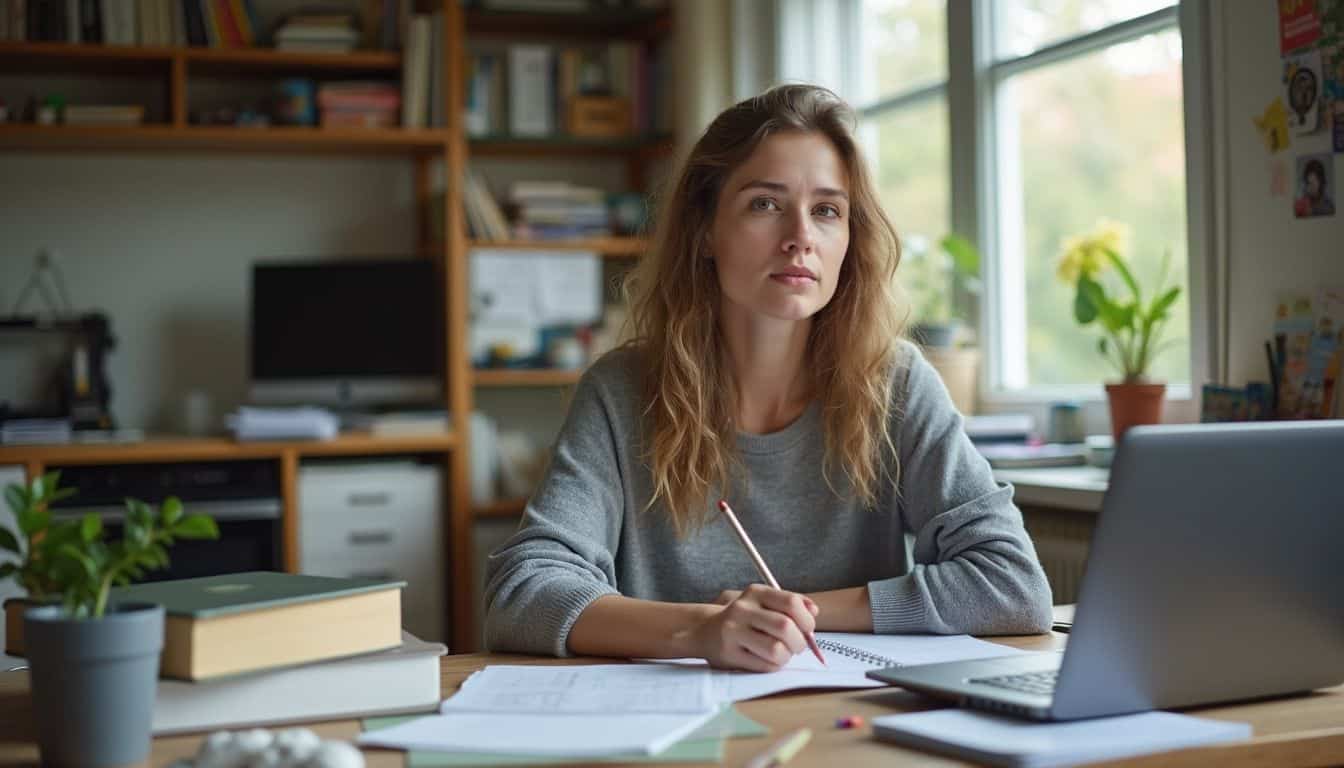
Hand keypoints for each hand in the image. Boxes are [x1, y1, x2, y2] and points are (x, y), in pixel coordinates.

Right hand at [689, 584, 819, 671]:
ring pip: (776, 649)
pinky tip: (768, 659)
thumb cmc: (745, 619)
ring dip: (787, 656)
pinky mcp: (730, 654)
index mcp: (756, 593)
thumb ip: (790, 604)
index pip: (790, 602)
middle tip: (797, 646)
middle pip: (785, 627)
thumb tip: (814, 610)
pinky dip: (774, 666)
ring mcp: (734, 632)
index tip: (808, 628)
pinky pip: (765, 666)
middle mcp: (743, 609)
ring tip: (782, 653)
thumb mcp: (764, 603)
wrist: (706, 631)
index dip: (806, 619)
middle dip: (799, 642)